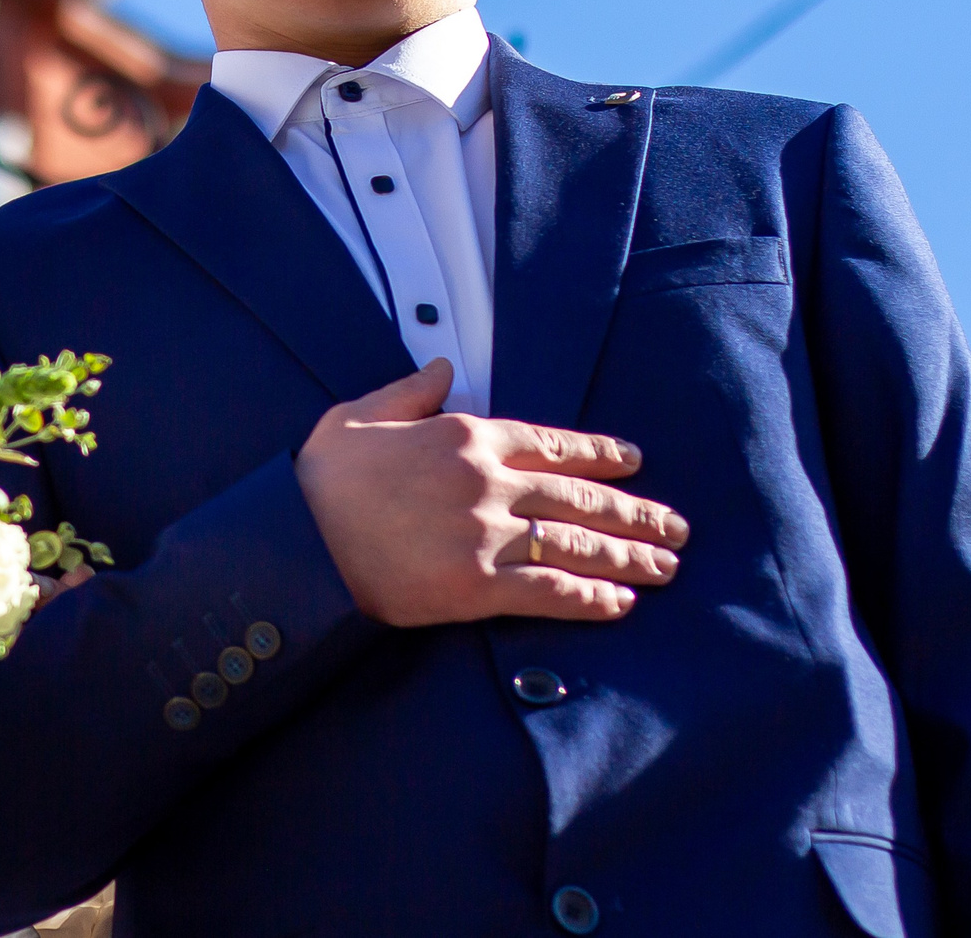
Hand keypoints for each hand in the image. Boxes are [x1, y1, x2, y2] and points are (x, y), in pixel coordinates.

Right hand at [295, 358, 688, 626]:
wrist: (296, 541)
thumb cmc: (321, 480)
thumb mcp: (357, 416)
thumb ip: (408, 390)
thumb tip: (441, 366)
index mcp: (464, 436)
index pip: (553, 443)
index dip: (601, 454)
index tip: (634, 461)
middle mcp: (488, 482)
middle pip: (580, 497)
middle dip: (635, 512)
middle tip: (675, 526)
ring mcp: (486, 536)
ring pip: (577, 544)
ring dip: (628, 556)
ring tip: (665, 566)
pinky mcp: (475, 587)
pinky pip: (548, 591)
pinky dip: (590, 598)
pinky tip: (620, 603)